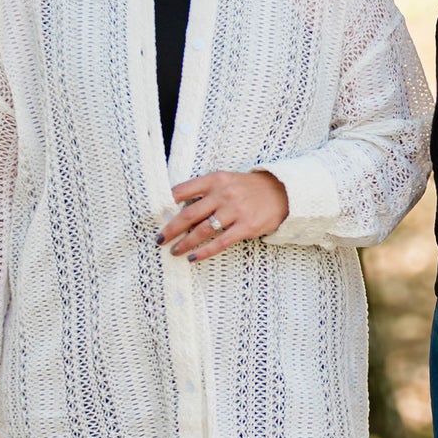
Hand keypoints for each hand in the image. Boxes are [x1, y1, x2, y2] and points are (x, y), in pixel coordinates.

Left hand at [162, 169, 290, 259]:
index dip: (167, 203)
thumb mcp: (226, 180)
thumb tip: (178, 207)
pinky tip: (193, 258)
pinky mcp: (245, 227)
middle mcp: (223, 194)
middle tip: (159, 239)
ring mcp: (235, 211)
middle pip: (189, 214)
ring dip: (185, 243)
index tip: (156, 214)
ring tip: (174, 250)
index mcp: (215, 179)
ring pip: (202, 230)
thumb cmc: (248, 188)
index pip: (183, 190)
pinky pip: (220, 243)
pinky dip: (204, 252)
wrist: (282, 193)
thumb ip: (205, 190)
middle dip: (171, 228)